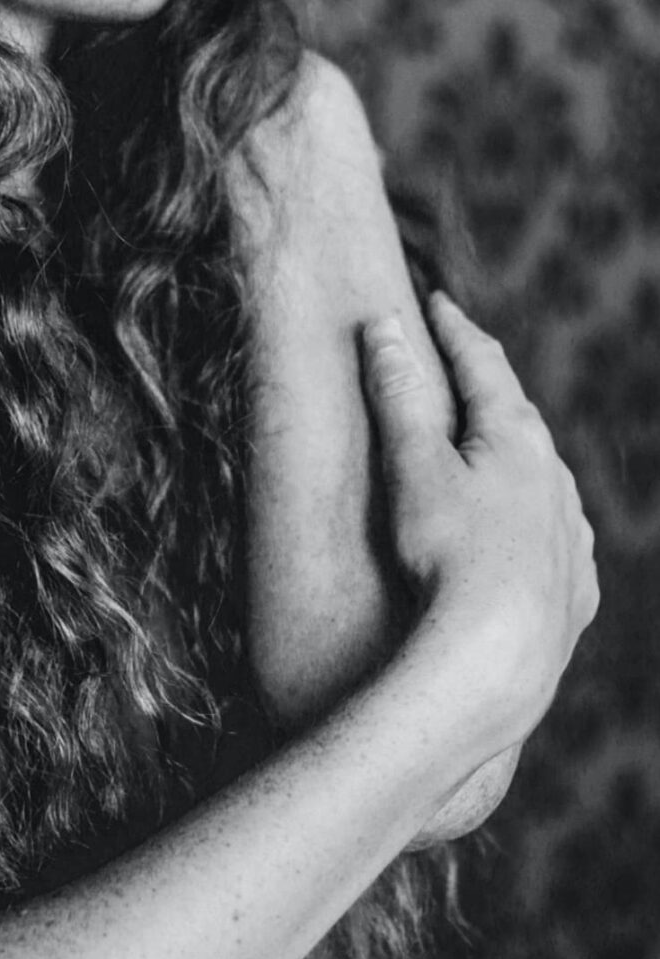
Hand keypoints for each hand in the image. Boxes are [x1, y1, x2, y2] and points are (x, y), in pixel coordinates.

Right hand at [361, 293, 598, 776]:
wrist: (498, 655)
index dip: (455, 331)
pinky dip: (533, 520)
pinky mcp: (574, 587)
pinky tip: (525, 536)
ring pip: (544, 478)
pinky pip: (555, 537)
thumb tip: (384, 328)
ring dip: (515, 457)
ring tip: (491, 451)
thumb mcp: (413, 467)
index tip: (437, 303)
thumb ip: (398, 396)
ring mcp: (570, 534)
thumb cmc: (448, 554)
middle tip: (465, 365)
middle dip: (489, 390)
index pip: (484, 364)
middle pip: (519, 417)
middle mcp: (556, 478)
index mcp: (517, 437)